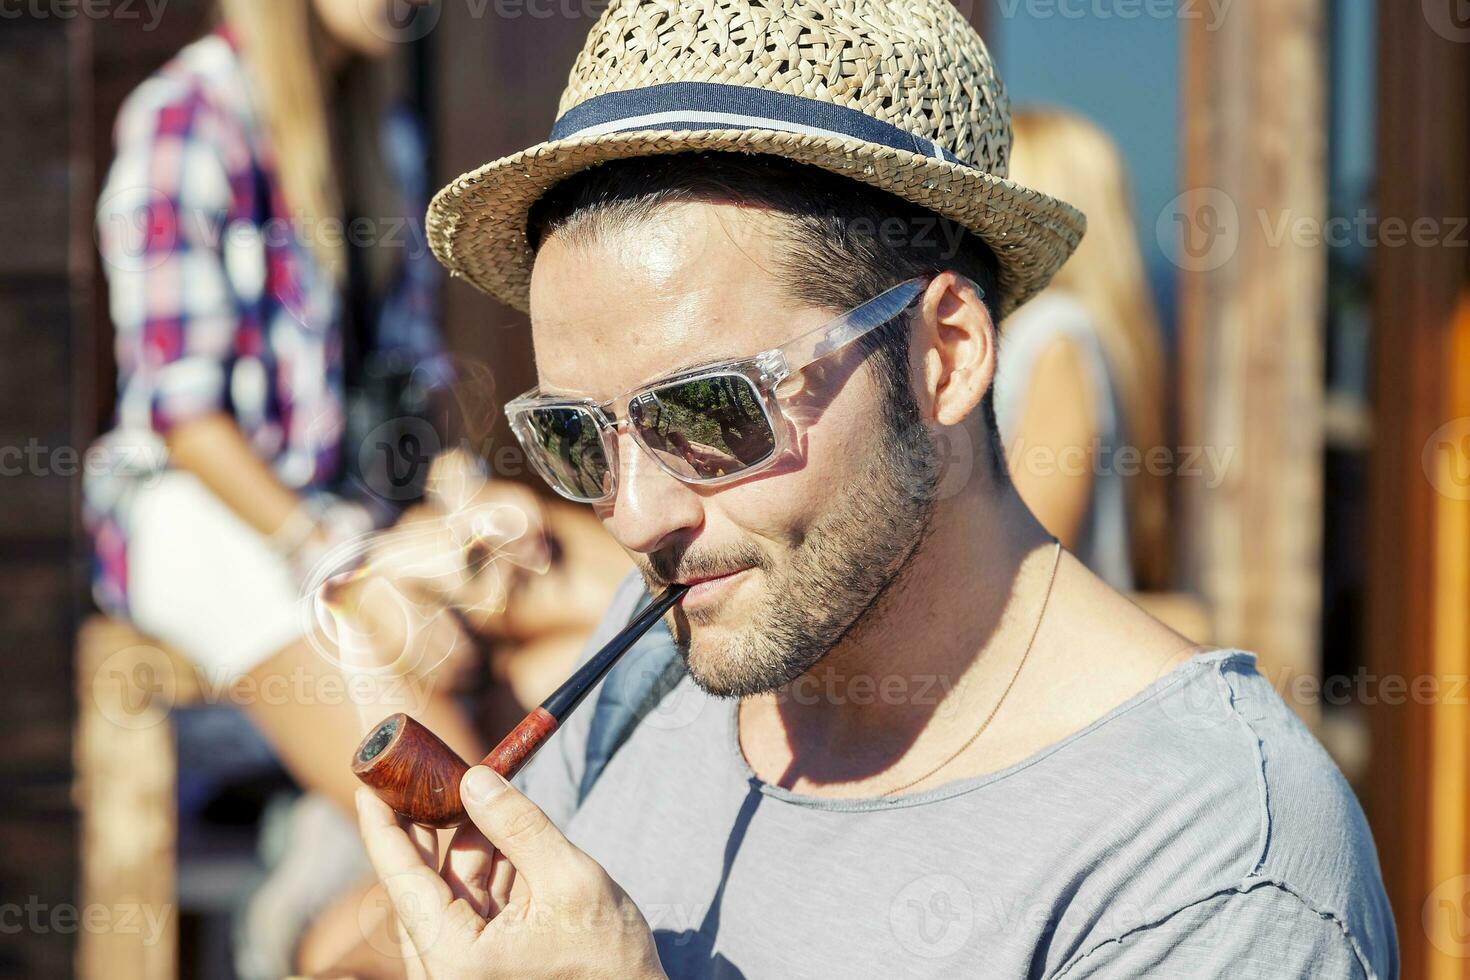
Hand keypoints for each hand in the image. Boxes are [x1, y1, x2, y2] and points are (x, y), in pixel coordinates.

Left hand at [354, 769, 665, 979]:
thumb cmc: (608, 958)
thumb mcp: (568, 878)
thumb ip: (517, 825)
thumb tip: (474, 779)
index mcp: (456, 960)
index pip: (404, 881)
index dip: (384, 828)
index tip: (370, 785)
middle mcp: (446, 973)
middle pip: (422, 885)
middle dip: (429, 827)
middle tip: (424, 775)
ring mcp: (462, 972)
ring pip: (448, 893)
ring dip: (464, 846)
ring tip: (478, 797)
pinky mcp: (480, 968)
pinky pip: (469, 909)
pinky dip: (484, 871)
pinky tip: (499, 835)